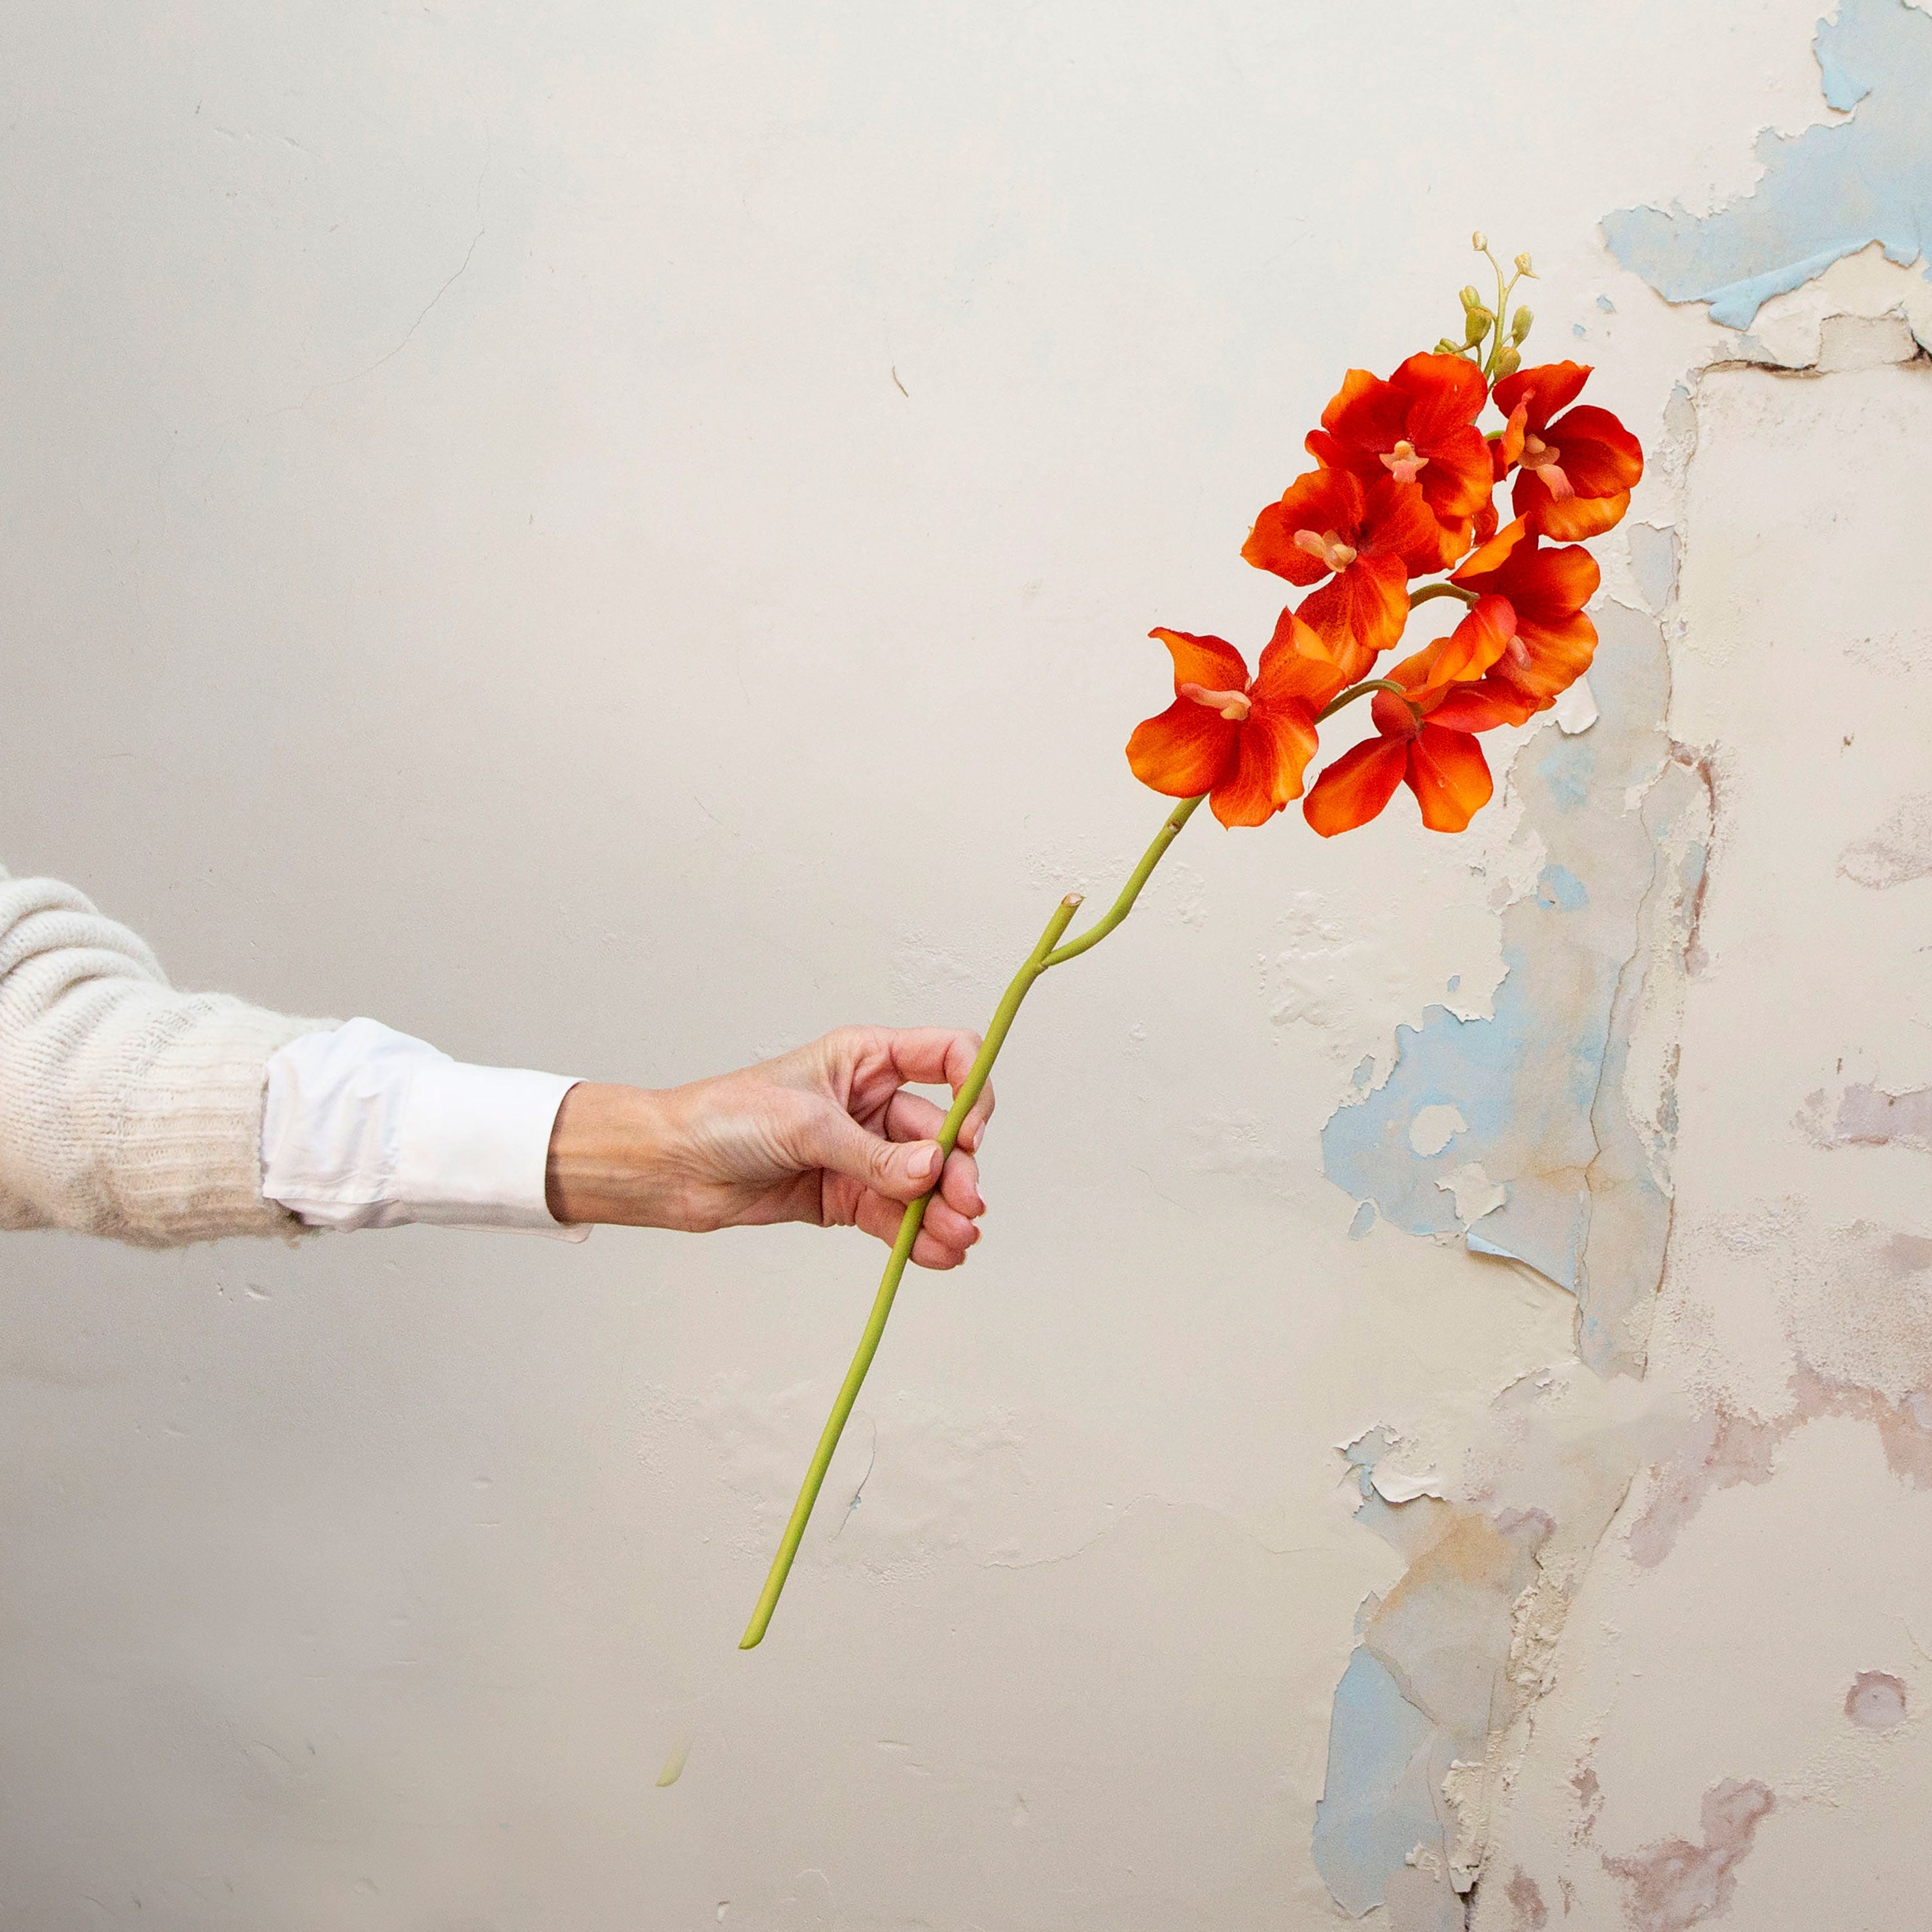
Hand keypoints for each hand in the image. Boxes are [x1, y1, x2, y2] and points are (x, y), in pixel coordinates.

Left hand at [543, 1027, 993, 1268]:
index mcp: (867, 1059)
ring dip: (943, 1211)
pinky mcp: (847, 1197)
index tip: (969, 1131)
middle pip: (941, 1132)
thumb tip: (931, 1169)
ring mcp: (862, 1153)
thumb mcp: (806, 1125)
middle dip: (956, 1170)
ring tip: (956, 1239)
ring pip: (922, 1181)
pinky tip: (937, 1253)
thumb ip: (873, 1154)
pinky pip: (895, 1216)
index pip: (947, 1057)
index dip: (971, 1089)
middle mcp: (872, 1103)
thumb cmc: (726, 1117)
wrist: (674, 1167)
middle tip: (966, 1205)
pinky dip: (918, 1236)